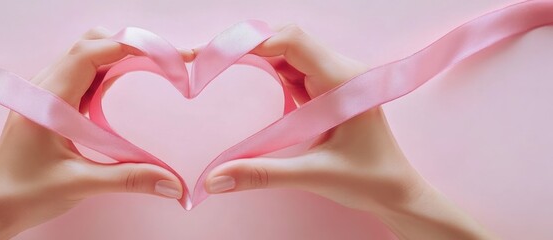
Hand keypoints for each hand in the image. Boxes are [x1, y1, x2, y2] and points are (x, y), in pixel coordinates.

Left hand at [0, 28, 193, 238]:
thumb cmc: (26, 195)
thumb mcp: (80, 184)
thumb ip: (129, 179)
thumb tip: (173, 184)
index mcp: (46, 100)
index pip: (91, 53)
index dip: (130, 47)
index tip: (166, 54)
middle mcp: (43, 87)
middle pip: (92, 45)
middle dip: (132, 47)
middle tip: (170, 60)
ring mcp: (45, 92)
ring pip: (87, 56)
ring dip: (121, 57)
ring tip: (157, 67)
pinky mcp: (49, 102)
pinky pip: (82, 74)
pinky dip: (109, 71)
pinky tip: (127, 82)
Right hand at [203, 25, 494, 239]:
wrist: (396, 192)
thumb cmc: (367, 181)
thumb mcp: (313, 175)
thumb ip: (262, 173)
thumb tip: (214, 179)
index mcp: (343, 81)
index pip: (291, 41)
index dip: (249, 42)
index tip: (212, 55)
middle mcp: (340, 71)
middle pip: (284, 39)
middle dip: (242, 44)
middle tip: (200, 57)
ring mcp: (333, 78)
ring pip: (285, 51)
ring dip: (250, 54)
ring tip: (211, 62)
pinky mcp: (326, 90)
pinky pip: (291, 68)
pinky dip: (263, 68)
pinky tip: (241, 73)